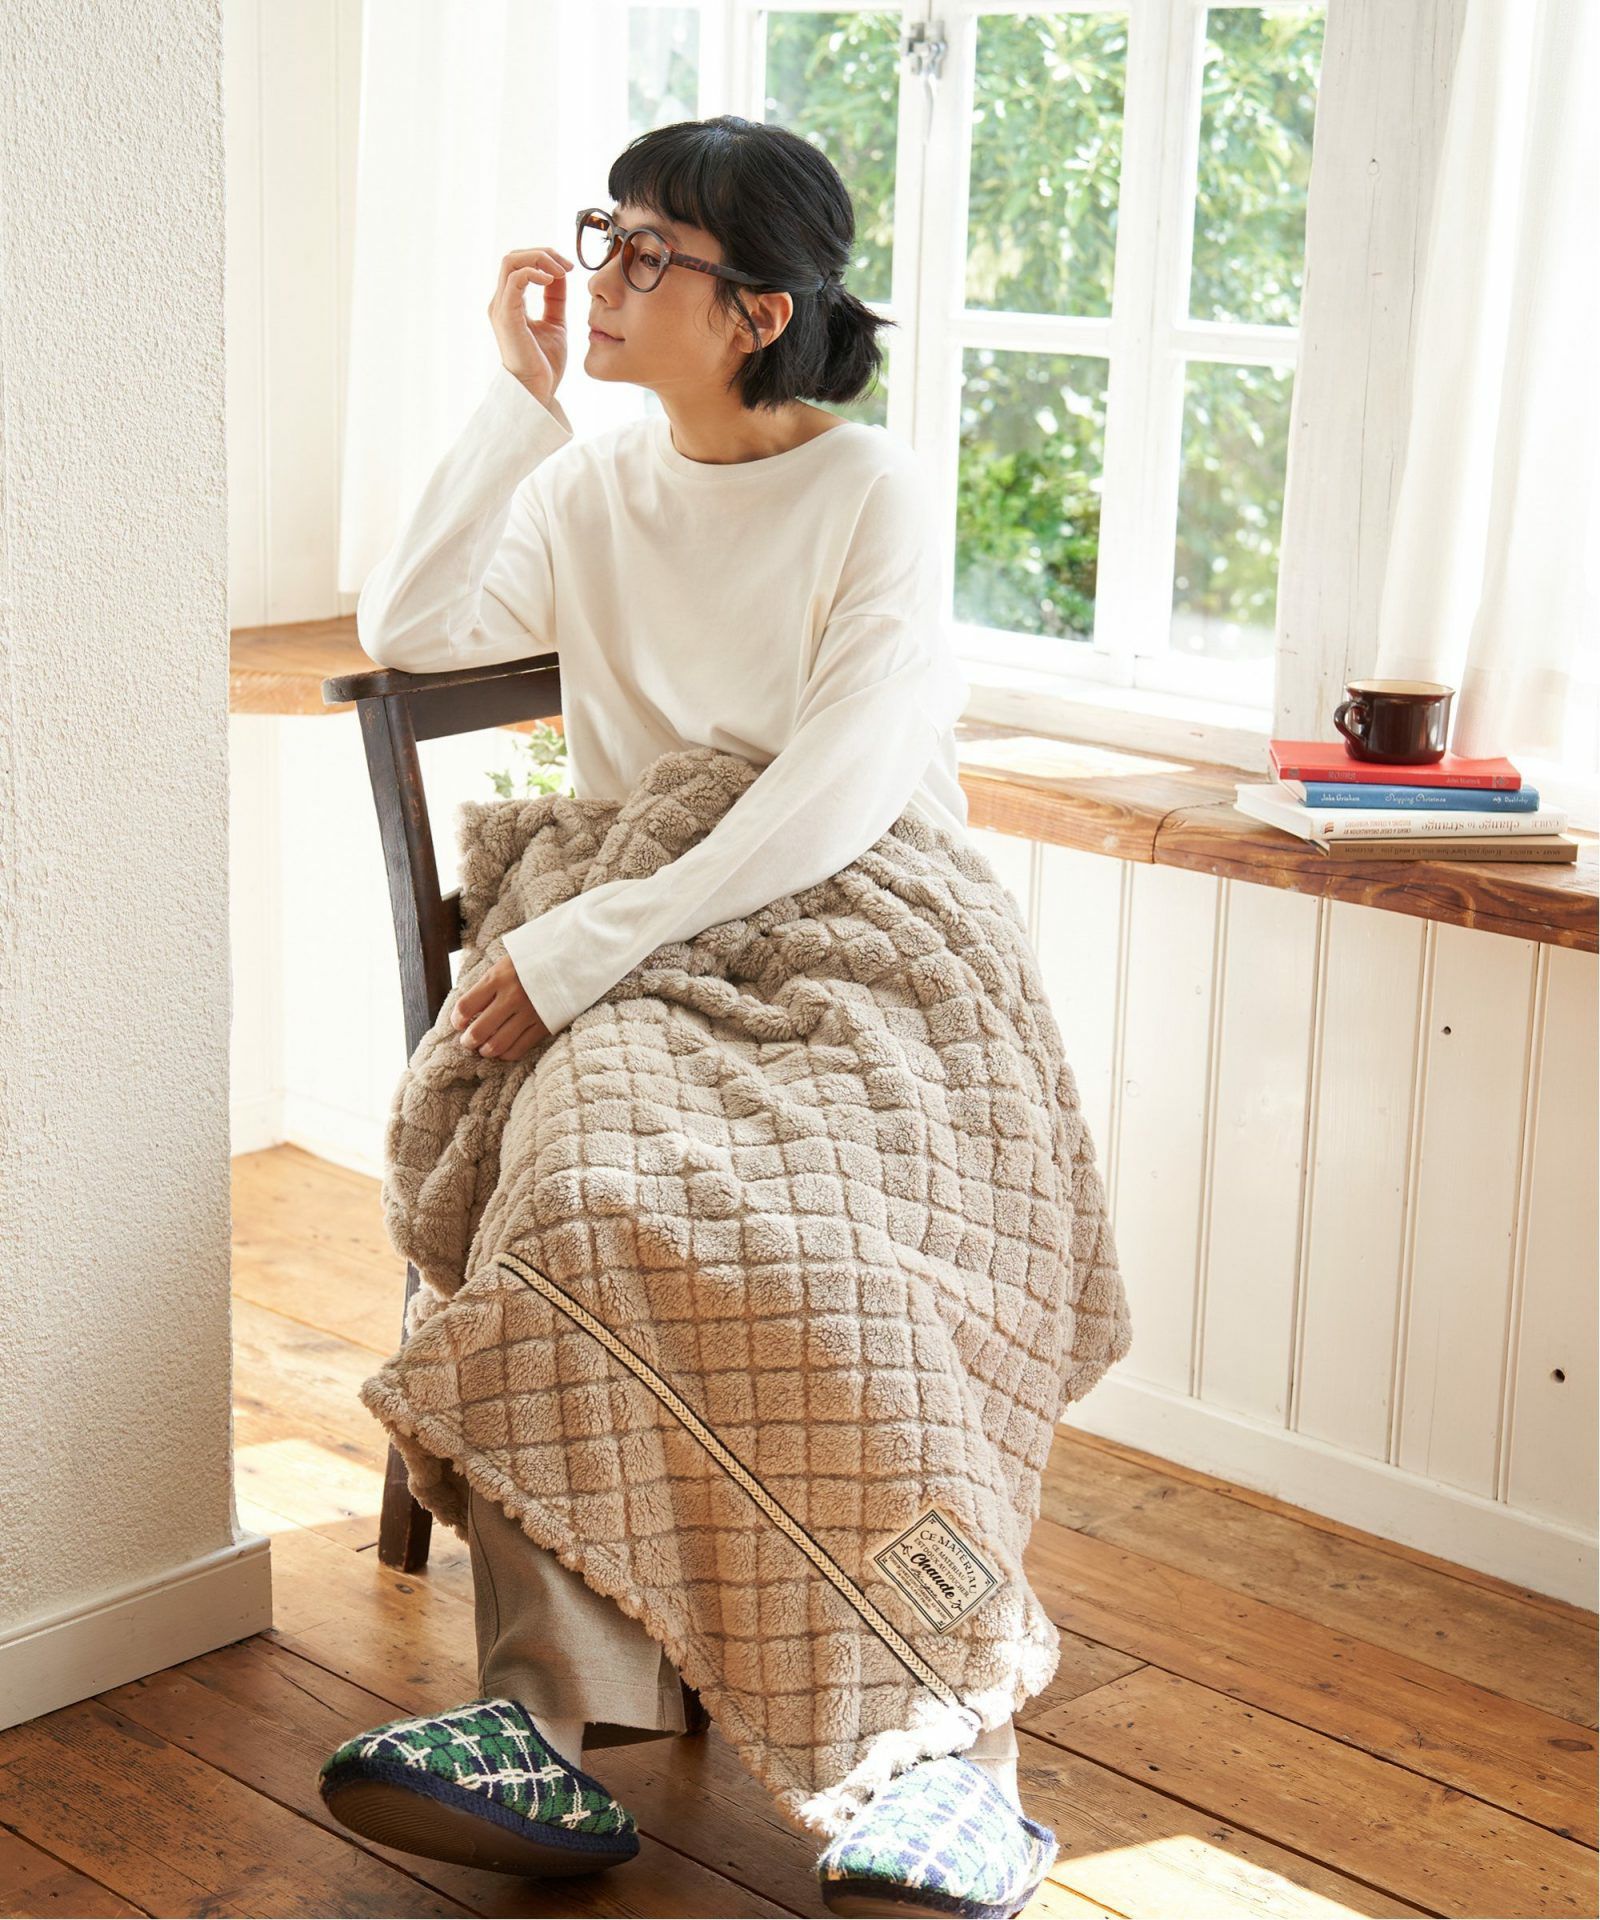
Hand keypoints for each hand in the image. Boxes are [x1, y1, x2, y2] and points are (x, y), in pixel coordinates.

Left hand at [451, 957, 549, 1062]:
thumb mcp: (505, 965)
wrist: (571, 960)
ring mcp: (530, 1012)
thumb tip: (467, 1013)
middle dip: (467, 1041)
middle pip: (478, 1031)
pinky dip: (505, 1054)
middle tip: (468, 1041)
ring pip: (496, 1045)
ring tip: (484, 1048)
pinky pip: (518, 1049)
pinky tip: (503, 1050)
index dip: (457, 1020)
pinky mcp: (544, 1024)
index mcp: (498, 977)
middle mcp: (512, 996)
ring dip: (485, 1051)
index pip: (466, 1006)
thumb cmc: (532, 962)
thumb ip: (487, 986)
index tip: (459, 1023)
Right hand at [490, 245, 575, 410]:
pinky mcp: (506, 315)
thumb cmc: (544, 363)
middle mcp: (501, 301)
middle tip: (567, 265)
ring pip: (511, 261)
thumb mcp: (555, 322)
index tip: (569, 267)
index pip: (520, 264)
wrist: (538, 390)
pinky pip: (516, 279)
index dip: (544, 258)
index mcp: (511, 302)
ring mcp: (501, 307)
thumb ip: (555, 298)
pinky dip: (534, 272)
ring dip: (539, 259)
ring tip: (561, 270)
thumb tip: (561, 273)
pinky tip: (552, 280)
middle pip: (514, 257)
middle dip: (543, 254)